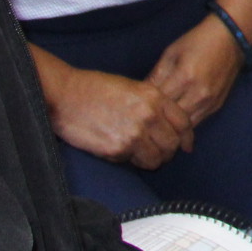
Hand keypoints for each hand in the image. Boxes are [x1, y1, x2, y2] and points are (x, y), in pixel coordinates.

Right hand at [48, 64, 194, 168]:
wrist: (64, 95)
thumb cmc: (95, 89)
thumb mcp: (132, 88)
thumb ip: (153, 104)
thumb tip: (166, 124)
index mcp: (155, 97)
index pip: (184, 123)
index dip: (186, 137)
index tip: (185, 145)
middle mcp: (148, 116)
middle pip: (173, 144)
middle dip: (169, 151)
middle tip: (161, 154)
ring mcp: (134, 134)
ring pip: (157, 158)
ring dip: (152, 160)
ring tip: (143, 157)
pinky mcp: (117, 150)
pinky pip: (134, 162)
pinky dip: (131, 161)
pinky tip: (123, 153)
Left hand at [146, 16, 245, 126]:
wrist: (232, 39)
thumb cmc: (198, 41)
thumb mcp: (171, 53)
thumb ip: (156, 75)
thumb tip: (139, 96)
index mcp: (184, 77)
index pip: (157, 102)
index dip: (143, 107)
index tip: (133, 109)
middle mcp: (198, 93)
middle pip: (169, 118)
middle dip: (154, 121)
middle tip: (140, 122)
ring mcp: (209, 102)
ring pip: (183, 126)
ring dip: (169, 127)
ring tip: (155, 128)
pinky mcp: (216, 106)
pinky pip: (195, 123)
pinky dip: (182, 126)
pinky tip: (172, 124)